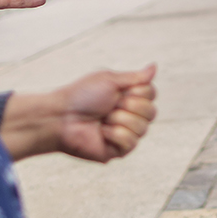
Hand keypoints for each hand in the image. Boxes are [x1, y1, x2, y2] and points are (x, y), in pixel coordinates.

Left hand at [0, 65, 157, 161]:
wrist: (62, 117)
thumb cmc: (81, 96)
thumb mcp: (110, 80)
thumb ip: (135, 77)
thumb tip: (154, 67)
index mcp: (128, 97)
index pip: (152, 94)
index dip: (138, 92)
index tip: (119, 91)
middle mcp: (130, 116)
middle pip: (152, 112)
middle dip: (129, 106)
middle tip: (109, 106)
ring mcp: (126, 134)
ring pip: (143, 129)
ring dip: (119, 120)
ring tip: (102, 120)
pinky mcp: (119, 150)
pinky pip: (131, 143)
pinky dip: (115, 135)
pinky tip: (101, 133)